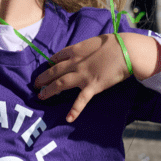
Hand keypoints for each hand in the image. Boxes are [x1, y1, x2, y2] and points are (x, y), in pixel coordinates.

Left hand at [34, 33, 160, 121]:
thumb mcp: (92, 42)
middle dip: (43, 78)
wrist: (126, 50)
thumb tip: (80, 52)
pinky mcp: (92, 86)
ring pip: (60, 84)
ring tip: (40, 96)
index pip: (57, 57)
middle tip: (35, 84)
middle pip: (54, 72)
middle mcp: (75, 63)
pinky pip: (81, 100)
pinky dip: (74, 110)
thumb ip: (83, 49)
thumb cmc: (113, 43)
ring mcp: (82, 76)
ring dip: (49, 91)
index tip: (46, 67)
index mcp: (75, 50)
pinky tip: (68, 118)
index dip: (50, 63)